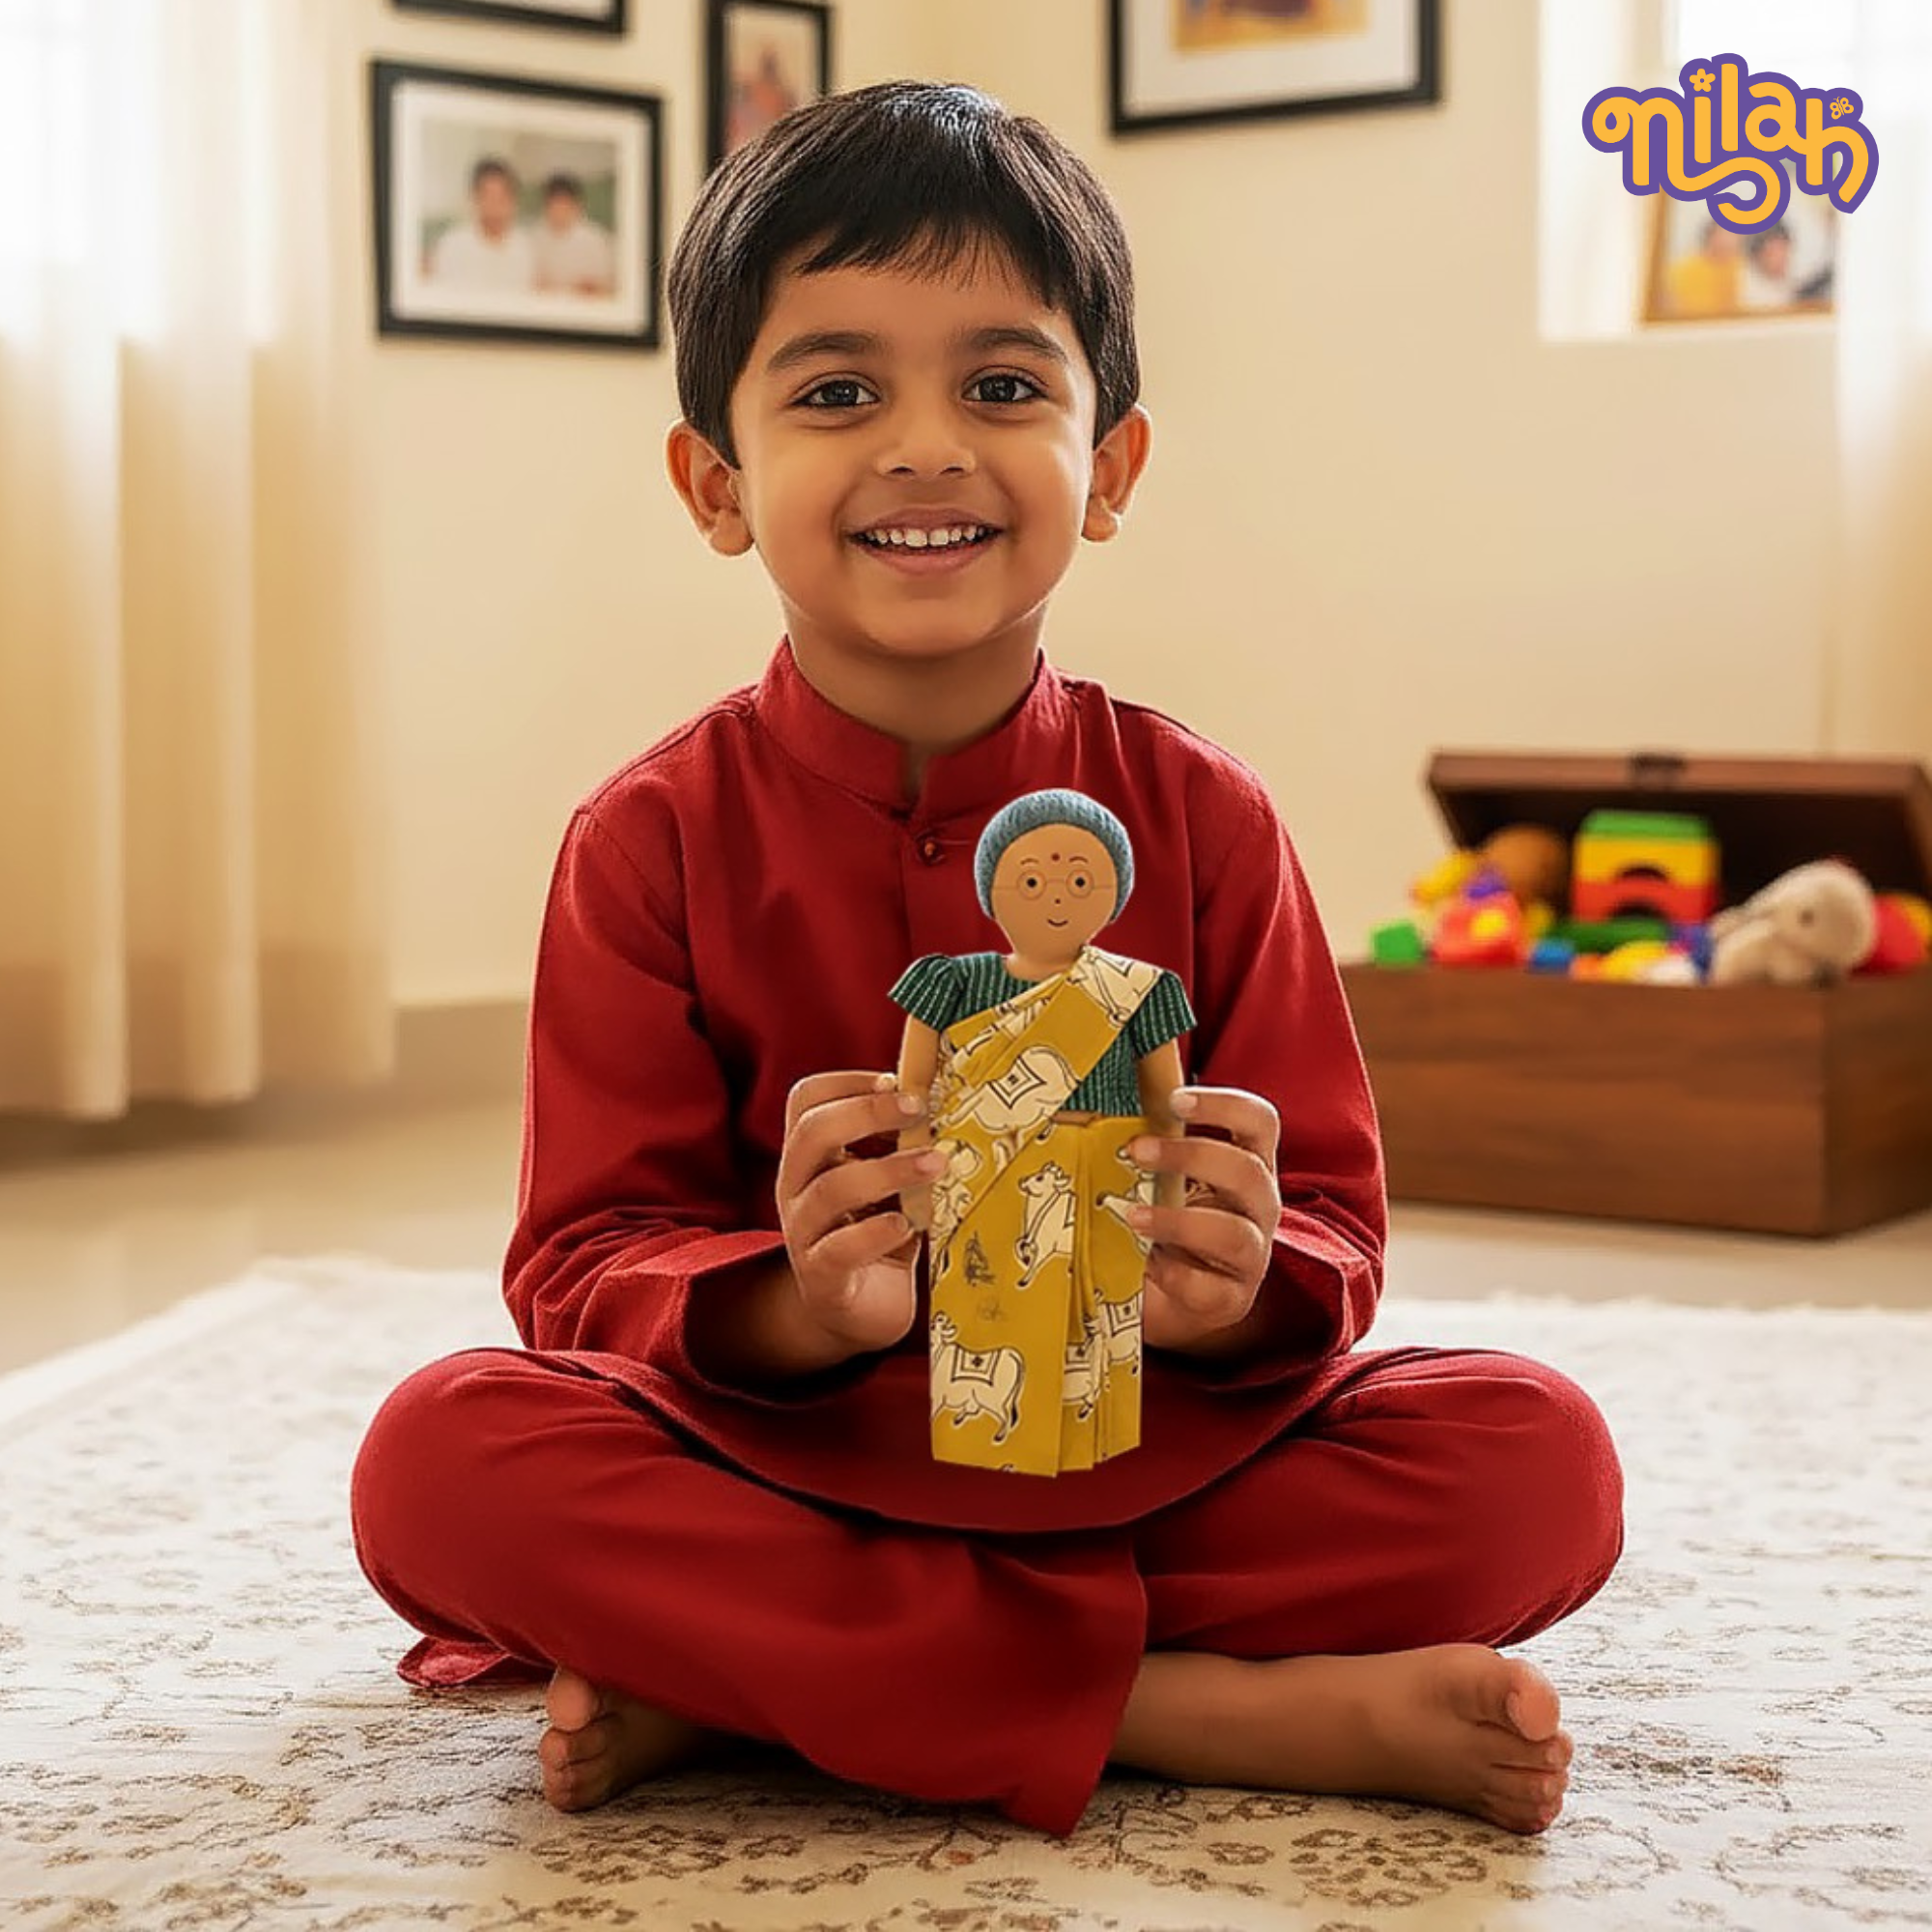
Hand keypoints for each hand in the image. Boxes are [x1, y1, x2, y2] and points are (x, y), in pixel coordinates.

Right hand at [776, 1070, 944, 1357]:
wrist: (857, 1313)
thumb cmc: (880, 1233)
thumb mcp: (888, 1181)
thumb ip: (902, 1144)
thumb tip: (953, 1096)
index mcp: (810, 1156)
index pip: (806, 1100)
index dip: (848, 1082)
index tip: (897, 1081)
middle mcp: (797, 1188)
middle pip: (811, 1132)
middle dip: (867, 1112)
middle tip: (919, 1109)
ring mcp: (805, 1234)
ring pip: (830, 1189)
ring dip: (887, 1170)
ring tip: (935, 1163)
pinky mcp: (823, 1279)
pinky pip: (839, 1250)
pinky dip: (874, 1233)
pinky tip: (906, 1224)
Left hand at [1126, 1086, 1280, 1354]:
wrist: (1172, 1299)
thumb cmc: (1167, 1224)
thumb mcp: (1166, 1181)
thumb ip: (1153, 1148)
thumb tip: (1100, 1098)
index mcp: (1248, 1165)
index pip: (1259, 1122)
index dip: (1225, 1106)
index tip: (1176, 1100)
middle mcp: (1259, 1207)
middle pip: (1247, 1172)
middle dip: (1190, 1156)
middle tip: (1135, 1151)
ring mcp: (1251, 1256)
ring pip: (1234, 1234)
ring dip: (1178, 1221)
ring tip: (1131, 1216)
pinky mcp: (1231, 1299)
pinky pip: (1209, 1287)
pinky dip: (1173, 1274)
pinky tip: (1144, 1265)